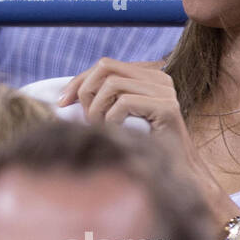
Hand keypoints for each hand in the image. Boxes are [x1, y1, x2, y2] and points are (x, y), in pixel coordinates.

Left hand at [60, 58, 228, 203]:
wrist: (177, 175)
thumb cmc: (142, 148)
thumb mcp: (118, 117)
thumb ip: (103, 99)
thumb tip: (66, 94)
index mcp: (149, 76)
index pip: (105, 65)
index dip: (79, 81)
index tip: (62, 102)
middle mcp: (160, 78)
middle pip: (105, 67)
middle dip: (85, 91)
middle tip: (83, 118)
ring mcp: (166, 92)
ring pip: (112, 84)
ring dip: (96, 108)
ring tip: (99, 128)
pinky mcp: (167, 108)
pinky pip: (124, 103)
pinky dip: (111, 119)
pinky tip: (115, 132)